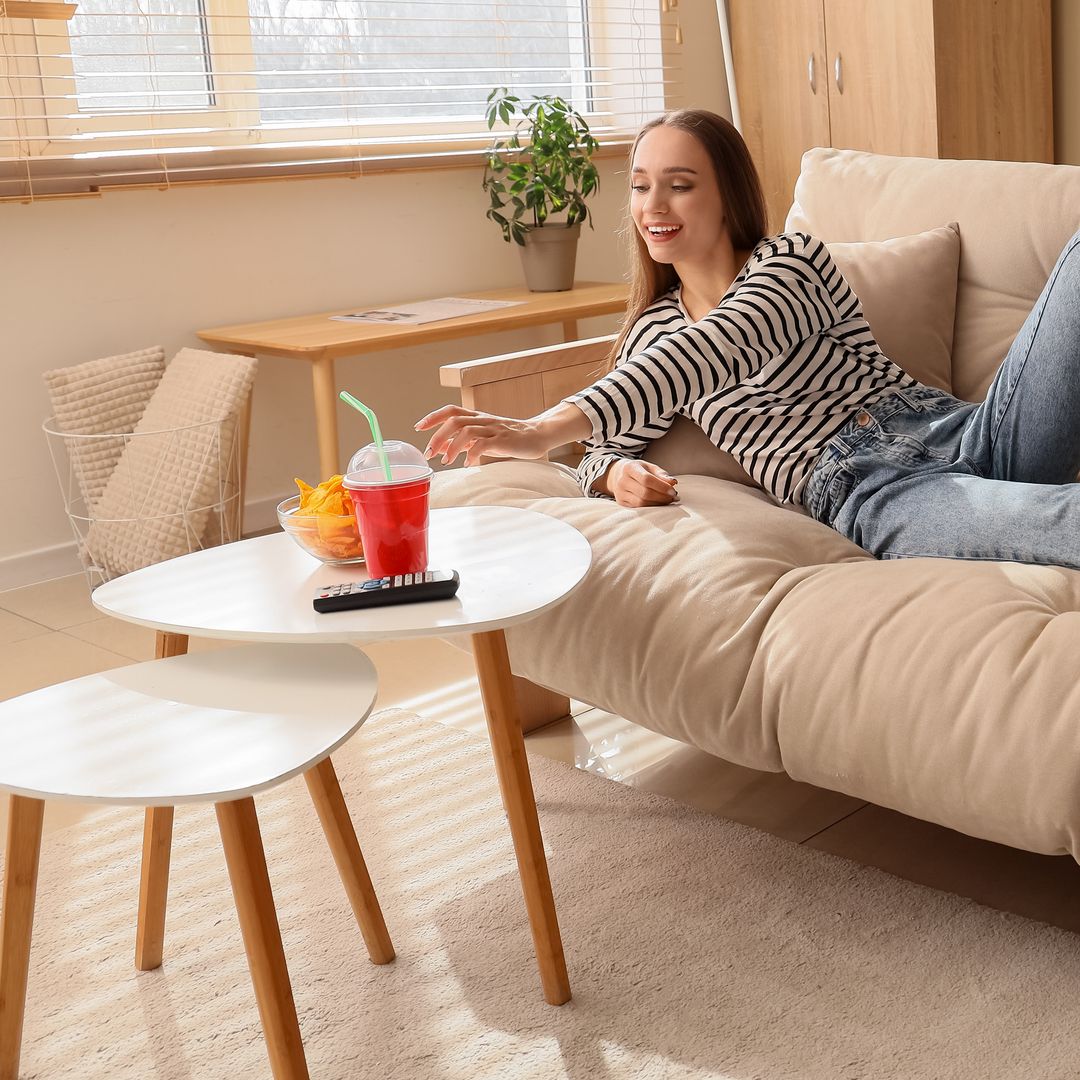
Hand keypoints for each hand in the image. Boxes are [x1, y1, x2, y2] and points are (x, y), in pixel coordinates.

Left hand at [415, 402, 591, 466]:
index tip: (418, 427)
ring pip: (466, 431)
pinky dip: (472, 455)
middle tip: (429, 453)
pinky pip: (483, 444)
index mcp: (476, 417)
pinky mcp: (503, 439)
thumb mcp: (483, 438)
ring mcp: (493, 428)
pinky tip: (468, 464)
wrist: (537, 436)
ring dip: (452, 447)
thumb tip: (443, 449)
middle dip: (437, 436)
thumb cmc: (509, 438)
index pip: (450, 411)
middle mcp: (482, 419)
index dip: (433, 417)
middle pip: (454, 420)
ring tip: (447, 461)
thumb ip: (464, 442)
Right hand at [605, 459, 678, 506]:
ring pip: (641, 503)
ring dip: (658, 504)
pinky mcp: (621, 503)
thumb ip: (661, 474)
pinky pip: (638, 508)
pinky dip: (651, 507)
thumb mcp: (649, 467)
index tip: (673, 491)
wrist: (617, 475)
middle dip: (662, 497)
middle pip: (644, 493)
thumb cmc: (638, 470)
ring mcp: (620, 493)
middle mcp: (622, 481)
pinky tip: (659, 504)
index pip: (646, 479)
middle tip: (673, 497)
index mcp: (629, 468)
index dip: (661, 486)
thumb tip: (673, 482)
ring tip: (668, 500)